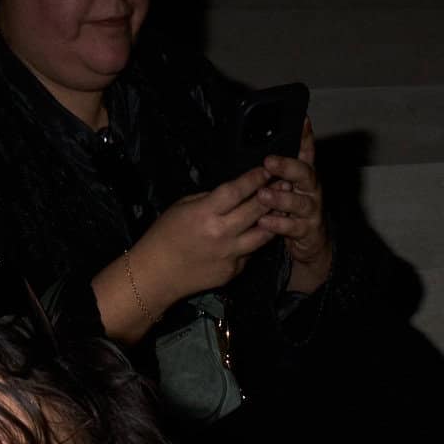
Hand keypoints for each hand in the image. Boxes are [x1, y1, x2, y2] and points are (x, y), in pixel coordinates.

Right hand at [135, 168, 275, 307]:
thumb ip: (210, 199)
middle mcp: (222, 234)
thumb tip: (232, 193)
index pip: (237, 191)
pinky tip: (260, 232)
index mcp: (206, 213)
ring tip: (284, 207)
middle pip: (255, 211)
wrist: (158, 274)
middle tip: (286, 182)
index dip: (254, 179)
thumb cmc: (164, 235)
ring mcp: (230, 255)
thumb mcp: (183, 206)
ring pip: (262, 235)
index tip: (266, 169)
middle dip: (272, 194)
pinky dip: (254, 242)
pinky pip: (249, 253)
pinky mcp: (233, 272)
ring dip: (274, 220)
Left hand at [257, 120, 331, 289]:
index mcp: (304, 175)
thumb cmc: (292, 210)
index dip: (306, 136)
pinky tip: (264, 221)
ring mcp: (311, 210)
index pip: (307, 151)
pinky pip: (293, 227)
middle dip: (287, 166)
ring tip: (263, 195)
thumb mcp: (286, 186)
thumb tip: (258, 151)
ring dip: (280, 198)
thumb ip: (277, 172)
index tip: (302, 120)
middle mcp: (311, 189)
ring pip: (299, 202)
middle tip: (269, 162)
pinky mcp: (307, 230)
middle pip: (304, 173)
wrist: (311, 242)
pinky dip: (278, 224)